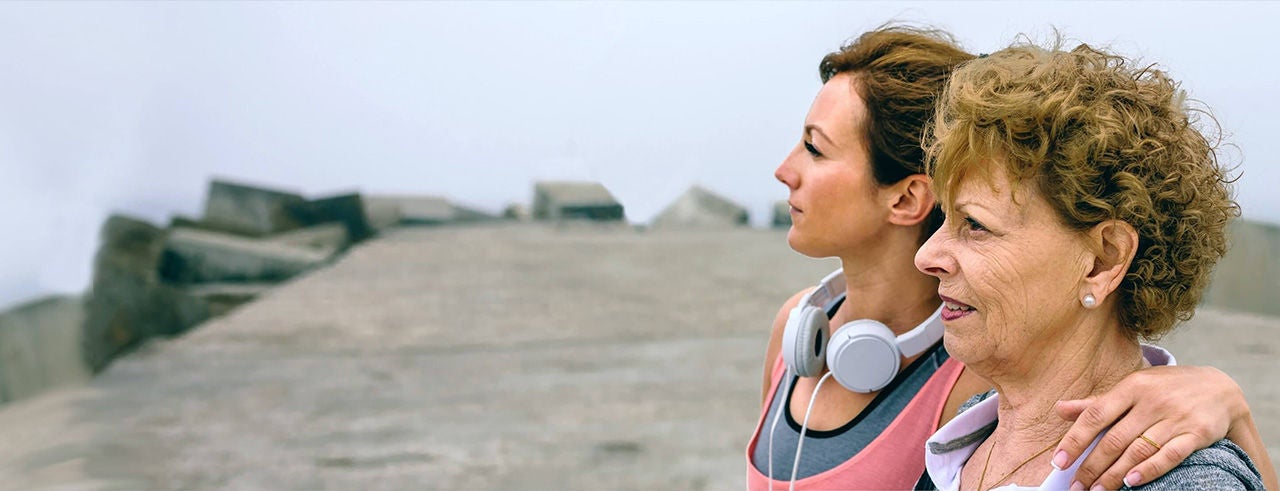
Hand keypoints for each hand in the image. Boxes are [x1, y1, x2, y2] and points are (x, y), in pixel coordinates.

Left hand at [1052, 365, 1245, 489]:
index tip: (1059, 461)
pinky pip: (1170, 455)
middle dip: (1092, 466)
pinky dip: (1149, 470)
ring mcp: (1175, 417)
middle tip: (1076, 486)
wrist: (1221, 388)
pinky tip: (1131, 483)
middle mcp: (1152, 401)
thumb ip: (1098, 402)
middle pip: (1115, 439)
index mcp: (1132, 386)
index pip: (1096, 415)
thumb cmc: (1166, 389)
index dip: (1075, 440)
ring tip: (1096, 490)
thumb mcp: (1133, 387)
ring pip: (1138, 450)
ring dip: (1114, 474)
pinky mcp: (1197, 433)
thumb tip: (1059, 409)